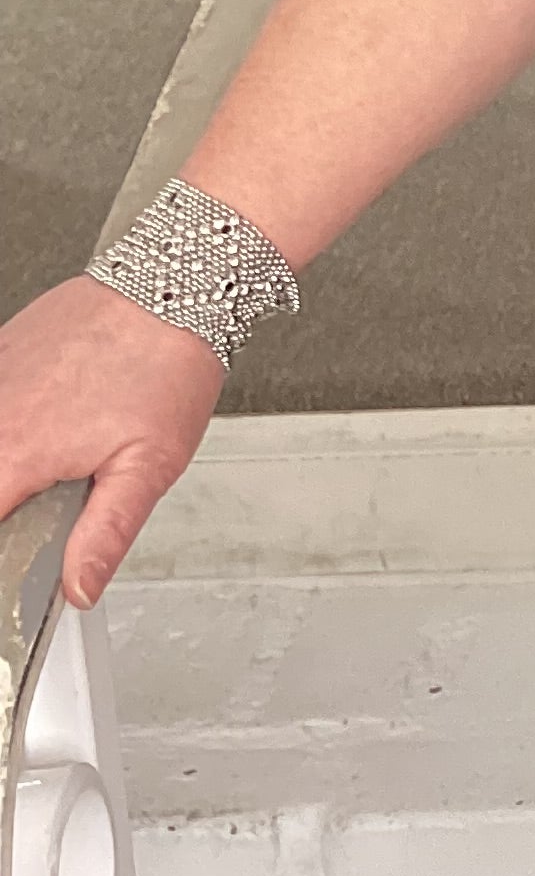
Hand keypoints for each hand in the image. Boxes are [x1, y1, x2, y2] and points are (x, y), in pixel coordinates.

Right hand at [0, 276, 225, 608]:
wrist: (177, 285)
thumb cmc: (168, 366)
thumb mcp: (148, 468)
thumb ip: (104, 536)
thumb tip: (78, 590)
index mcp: (17, 452)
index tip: (13, 555)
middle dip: (7, 499)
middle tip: (39, 504)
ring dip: (10, 462)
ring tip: (49, 464)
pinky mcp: (3, 352)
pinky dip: (10, 423)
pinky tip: (45, 425)